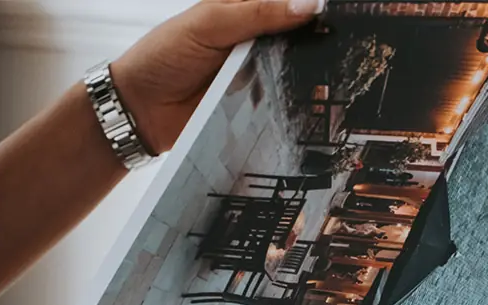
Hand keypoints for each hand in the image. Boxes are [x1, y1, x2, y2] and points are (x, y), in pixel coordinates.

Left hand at [112, 0, 324, 154]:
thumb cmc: (162, 57)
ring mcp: (253, 74)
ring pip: (292, 70)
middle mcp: (252, 39)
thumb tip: (308, 3)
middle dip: (319, 38)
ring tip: (337, 73)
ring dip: (310, 73)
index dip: (310, 5)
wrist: (138, 111)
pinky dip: (294, 103)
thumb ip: (257, 13)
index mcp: (242, 8)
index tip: (335, 10)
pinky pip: (279, 103)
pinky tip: (314, 102)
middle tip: (348, 41)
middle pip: (297, 35)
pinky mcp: (252, 106)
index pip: (285, 2)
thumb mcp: (209, 24)